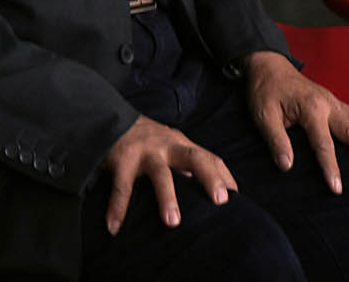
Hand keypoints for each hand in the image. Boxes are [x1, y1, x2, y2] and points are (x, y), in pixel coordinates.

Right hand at [102, 115, 237, 234]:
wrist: (111, 120)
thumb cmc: (147, 141)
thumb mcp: (171, 146)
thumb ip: (188, 165)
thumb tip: (212, 193)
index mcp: (182, 145)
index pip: (210, 158)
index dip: (225, 178)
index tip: (236, 200)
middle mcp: (168, 146)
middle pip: (195, 158)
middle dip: (209, 178)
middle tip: (220, 201)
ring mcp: (146, 152)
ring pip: (160, 173)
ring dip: (167, 197)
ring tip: (173, 222)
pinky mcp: (122, 160)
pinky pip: (122, 187)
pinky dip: (117, 208)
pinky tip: (114, 227)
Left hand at [243, 50, 348, 194]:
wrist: (268, 65)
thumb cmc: (265, 89)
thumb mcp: (263, 114)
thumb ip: (276, 139)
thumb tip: (287, 166)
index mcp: (311, 108)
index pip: (323, 144)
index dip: (330, 168)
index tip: (337, 188)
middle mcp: (328, 104)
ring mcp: (334, 102)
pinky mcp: (335, 102)